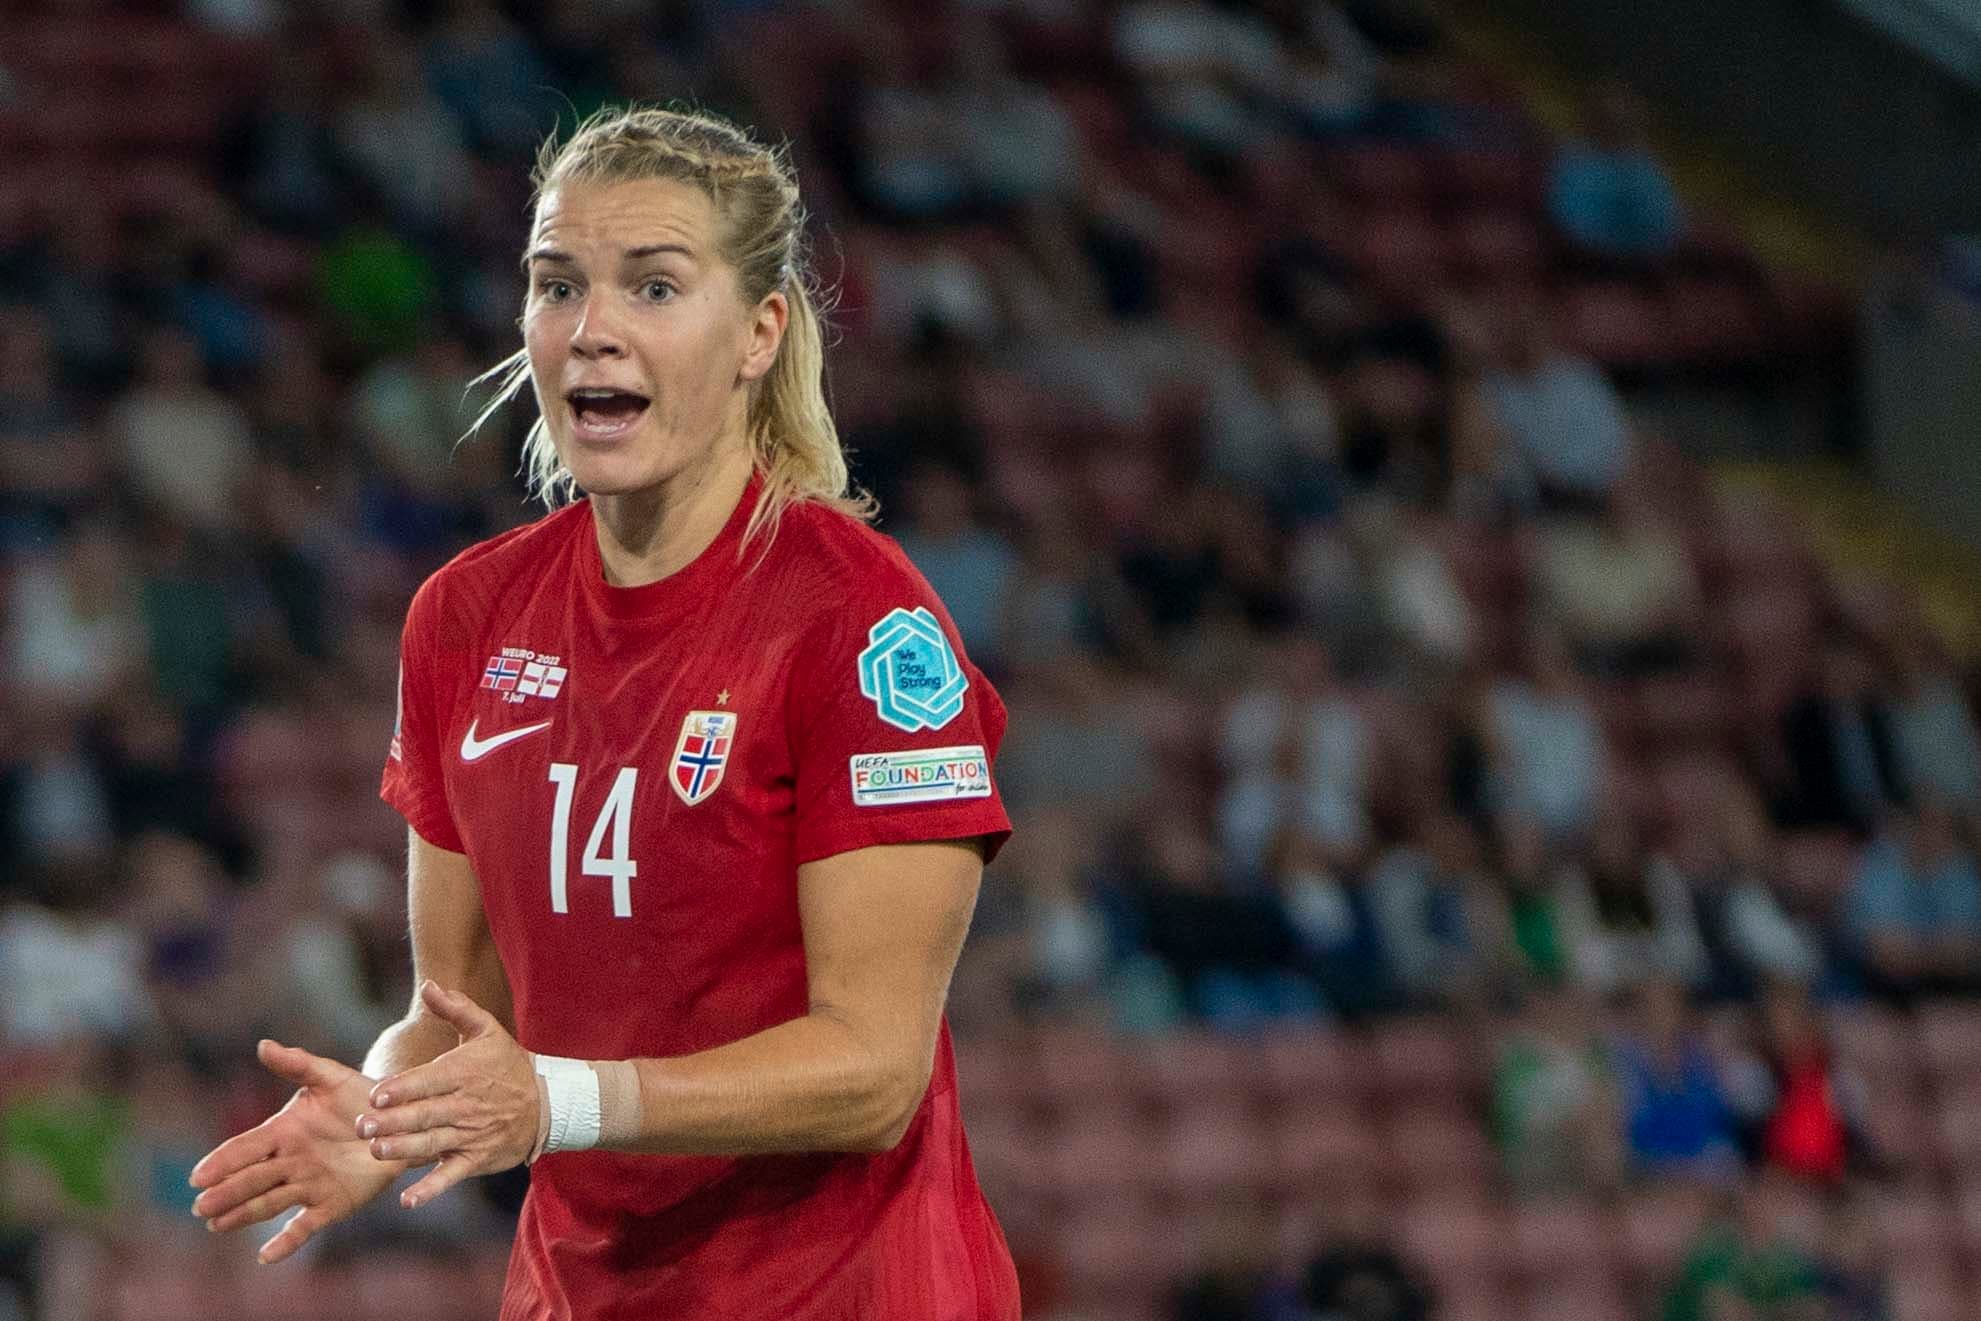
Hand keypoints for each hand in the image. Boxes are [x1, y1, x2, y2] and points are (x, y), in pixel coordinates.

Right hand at [190, 1040, 403, 1263]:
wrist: (400, 1119)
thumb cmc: (362, 1095)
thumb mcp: (331, 1076)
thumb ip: (297, 1064)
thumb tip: (263, 1045)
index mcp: (284, 1132)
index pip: (245, 1148)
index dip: (222, 1162)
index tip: (198, 1177)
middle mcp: (290, 1162)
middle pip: (252, 1179)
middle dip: (227, 1193)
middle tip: (201, 1207)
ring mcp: (309, 1185)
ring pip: (270, 1202)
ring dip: (244, 1214)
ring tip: (217, 1226)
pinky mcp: (332, 1204)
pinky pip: (306, 1225)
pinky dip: (286, 1242)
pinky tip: (266, 1256)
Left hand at [359, 980, 539, 1208]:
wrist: (548, 1102)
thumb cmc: (508, 1063)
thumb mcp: (487, 1030)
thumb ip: (456, 1008)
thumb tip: (429, 985)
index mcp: (465, 1072)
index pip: (428, 1081)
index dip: (402, 1089)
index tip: (375, 1096)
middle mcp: (467, 1104)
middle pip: (425, 1114)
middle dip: (393, 1122)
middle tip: (362, 1127)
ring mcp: (472, 1134)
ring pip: (433, 1143)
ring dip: (404, 1149)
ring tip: (377, 1152)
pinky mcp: (478, 1158)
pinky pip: (452, 1175)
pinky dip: (431, 1189)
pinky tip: (408, 1200)